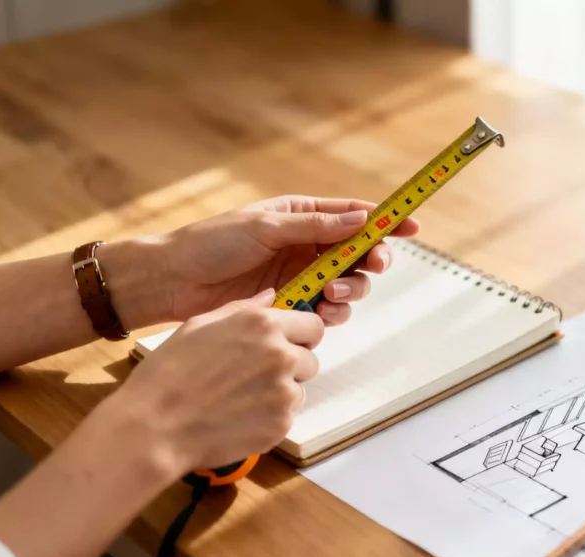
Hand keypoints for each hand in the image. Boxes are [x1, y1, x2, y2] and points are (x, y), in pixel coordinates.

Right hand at [113, 289, 318, 470]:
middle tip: (256, 376)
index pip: (313, 325)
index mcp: (263, 325)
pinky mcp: (281, 424)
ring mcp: (284, 392)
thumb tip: (271, 296)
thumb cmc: (169, 372)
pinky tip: (238, 417)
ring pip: (299, 389)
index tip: (287, 344)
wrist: (155, 427)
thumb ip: (243, 309)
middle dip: (291, 366)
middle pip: (310, 359)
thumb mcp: (199, 325)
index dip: (300, 336)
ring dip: (279, 393)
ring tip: (240, 398)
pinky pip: (286, 416)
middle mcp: (281, 355)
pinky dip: (269, 418)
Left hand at [161, 195, 418, 324]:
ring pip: (348, 285)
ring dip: (351, 290)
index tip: (411, 226)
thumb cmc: (211, 244)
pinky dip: (331, 312)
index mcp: (302, 216)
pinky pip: (326, 310)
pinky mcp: (292, 304)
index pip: (354, 215)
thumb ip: (316, 226)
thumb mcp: (266, 228)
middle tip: (373, 266)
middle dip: (371, 260)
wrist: (173, 282)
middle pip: (358, 253)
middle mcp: (307, 245)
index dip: (385, 221)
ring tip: (334, 296)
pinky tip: (320, 313)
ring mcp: (301, 276)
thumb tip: (360, 219)